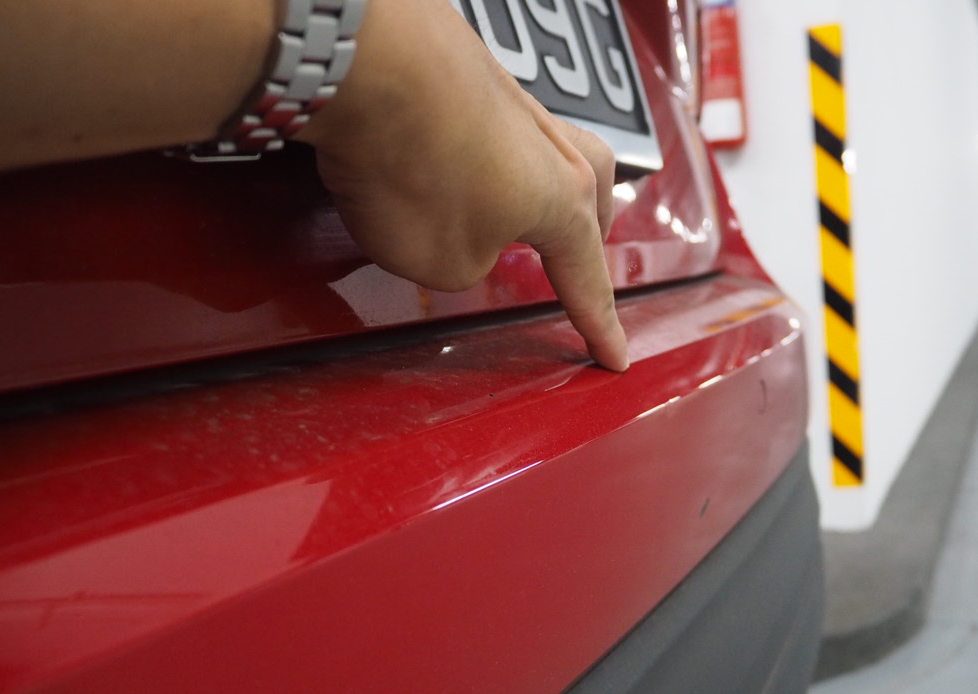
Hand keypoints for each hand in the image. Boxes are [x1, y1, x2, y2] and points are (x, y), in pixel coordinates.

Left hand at [296, 0, 627, 370]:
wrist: (363, 56)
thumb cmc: (412, 164)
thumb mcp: (443, 266)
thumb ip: (469, 267)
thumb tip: (467, 241)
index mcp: (564, 202)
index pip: (589, 278)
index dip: (599, 324)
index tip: (614, 354)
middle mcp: (552, 146)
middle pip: (587, 201)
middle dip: (583, 241)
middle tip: (569, 272)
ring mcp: (512, 101)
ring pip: (546, 160)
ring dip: (532, 196)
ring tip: (508, 221)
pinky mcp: (468, 71)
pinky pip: (493, 131)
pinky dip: (485, 161)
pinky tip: (455, 169)